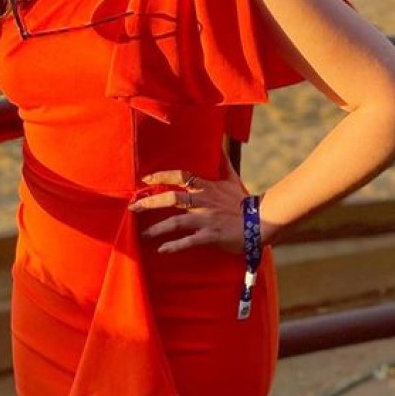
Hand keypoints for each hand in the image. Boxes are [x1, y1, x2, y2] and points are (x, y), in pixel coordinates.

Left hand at [127, 161, 253, 255]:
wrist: (262, 221)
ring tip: (143, 234)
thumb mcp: (232, 179)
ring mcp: (206, 219)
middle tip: (132, 207)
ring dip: (158, 228)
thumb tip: (220, 145)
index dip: (161, 176)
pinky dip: (174, 245)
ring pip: (177, 222)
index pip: (180, 176)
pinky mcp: (211, 236)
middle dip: (150, 202)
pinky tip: (161, 249)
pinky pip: (189, 241)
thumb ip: (223, 164)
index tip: (145, 179)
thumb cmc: (244, 202)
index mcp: (206, 187)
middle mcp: (203, 202)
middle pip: (171, 198)